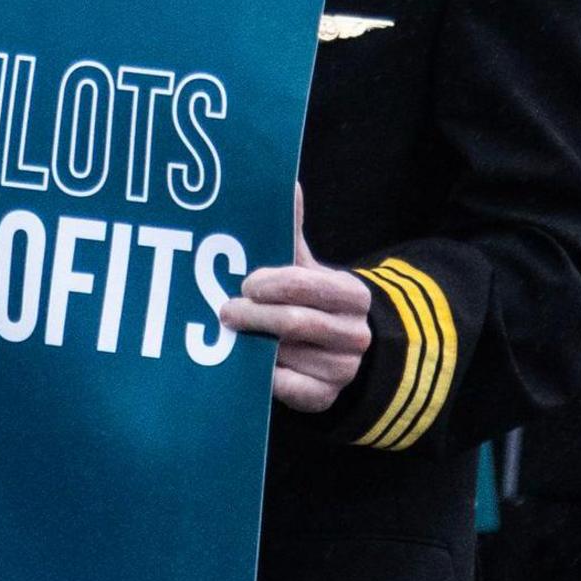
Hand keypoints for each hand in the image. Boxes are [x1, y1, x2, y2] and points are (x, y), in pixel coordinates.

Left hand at [221, 187, 374, 412]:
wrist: (341, 349)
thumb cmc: (313, 300)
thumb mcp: (308, 268)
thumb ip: (293, 232)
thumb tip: (287, 183)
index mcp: (352, 295)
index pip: (308, 285)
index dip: (271, 283)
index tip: (245, 282)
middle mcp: (356, 333)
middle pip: (296, 323)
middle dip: (255, 316)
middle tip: (225, 311)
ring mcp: (345, 368)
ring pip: (290, 357)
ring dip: (258, 347)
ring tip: (236, 336)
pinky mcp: (328, 398)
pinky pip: (291, 389)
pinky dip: (268, 378)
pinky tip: (252, 367)